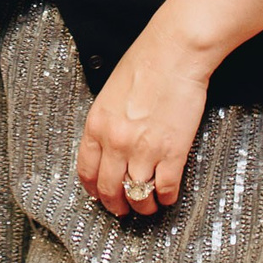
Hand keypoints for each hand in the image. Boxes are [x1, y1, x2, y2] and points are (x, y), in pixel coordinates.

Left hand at [76, 23, 212, 218]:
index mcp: (97, 125)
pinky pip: (166, 188)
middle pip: (109, 189)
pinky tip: (168, 195)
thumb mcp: (110, 93)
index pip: (87, 172)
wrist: (175, 52)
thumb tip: (110, 146)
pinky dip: (167, 197)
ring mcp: (144, 149)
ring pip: (137, 195)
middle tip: (123, 209)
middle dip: (116, 205)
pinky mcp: (172, 152)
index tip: (101, 195)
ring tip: (148, 206)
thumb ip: (106, 122)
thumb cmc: (146, 63)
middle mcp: (115, 142)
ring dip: (143, 206)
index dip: (94, 190)